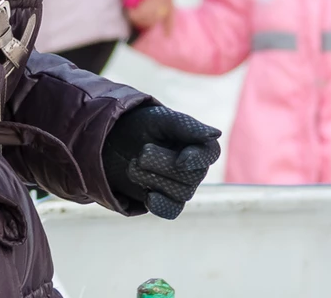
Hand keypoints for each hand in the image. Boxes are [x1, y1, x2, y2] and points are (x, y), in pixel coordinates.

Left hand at [103, 105, 220, 219]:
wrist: (114, 142)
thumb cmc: (142, 125)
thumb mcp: (161, 120)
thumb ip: (187, 126)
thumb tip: (216, 134)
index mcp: (198, 143)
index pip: (210, 154)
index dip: (197, 159)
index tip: (180, 160)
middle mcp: (195, 167)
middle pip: (193, 177)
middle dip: (163, 165)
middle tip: (141, 153)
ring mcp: (181, 186)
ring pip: (181, 193)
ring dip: (153, 179)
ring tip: (133, 165)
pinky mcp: (166, 202)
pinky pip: (172, 211)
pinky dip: (160, 205)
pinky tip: (147, 195)